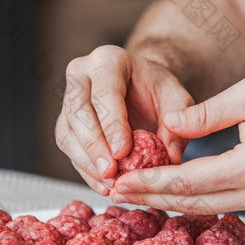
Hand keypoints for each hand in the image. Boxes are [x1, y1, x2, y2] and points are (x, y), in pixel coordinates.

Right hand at [55, 45, 193, 195]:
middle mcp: (82, 73)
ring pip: (67, 132)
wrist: (141, 86)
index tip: (123, 153)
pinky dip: (85, 169)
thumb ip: (178, 125)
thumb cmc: (158, 90)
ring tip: (110, 184)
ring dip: (87, 162)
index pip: (105, 93)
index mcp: (109, 60)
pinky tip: (103, 184)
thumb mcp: (178, 100)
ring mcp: (68, 97)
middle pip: (78, 112)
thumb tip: (170, 159)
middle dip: (95, 146)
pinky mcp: (65, 120)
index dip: (112, 125)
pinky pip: (68, 147)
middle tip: (111, 173)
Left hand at [111, 76, 244, 212]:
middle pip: (190, 202)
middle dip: (149, 199)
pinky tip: (170, 192)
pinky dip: (191, 199)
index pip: (187, 181)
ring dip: (167, 202)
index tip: (120, 181)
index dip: (150, 183)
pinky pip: (220, 204)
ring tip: (134, 195)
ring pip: (204, 208)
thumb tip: (169, 123)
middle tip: (115, 193)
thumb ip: (208, 112)